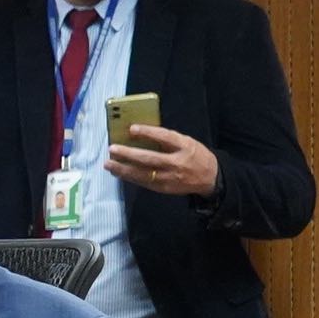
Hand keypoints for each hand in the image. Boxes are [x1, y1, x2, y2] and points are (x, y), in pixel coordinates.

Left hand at [103, 122, 219, 196]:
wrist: (210, 177)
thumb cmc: (194, 155)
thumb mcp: (187, 142)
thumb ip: (167, 139)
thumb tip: (140, 134)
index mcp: (185, 147)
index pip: (165, 137)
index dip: (148, 132)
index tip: (131, 128)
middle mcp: (177, 163)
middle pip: (150, 158)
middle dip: (129, 154)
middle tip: (112, 149)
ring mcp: (170, 178)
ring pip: (143, 173)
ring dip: (123, 169)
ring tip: (108, 164)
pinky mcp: (164, 188)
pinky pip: (143, 182)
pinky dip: (129, 177)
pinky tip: (118, 172)